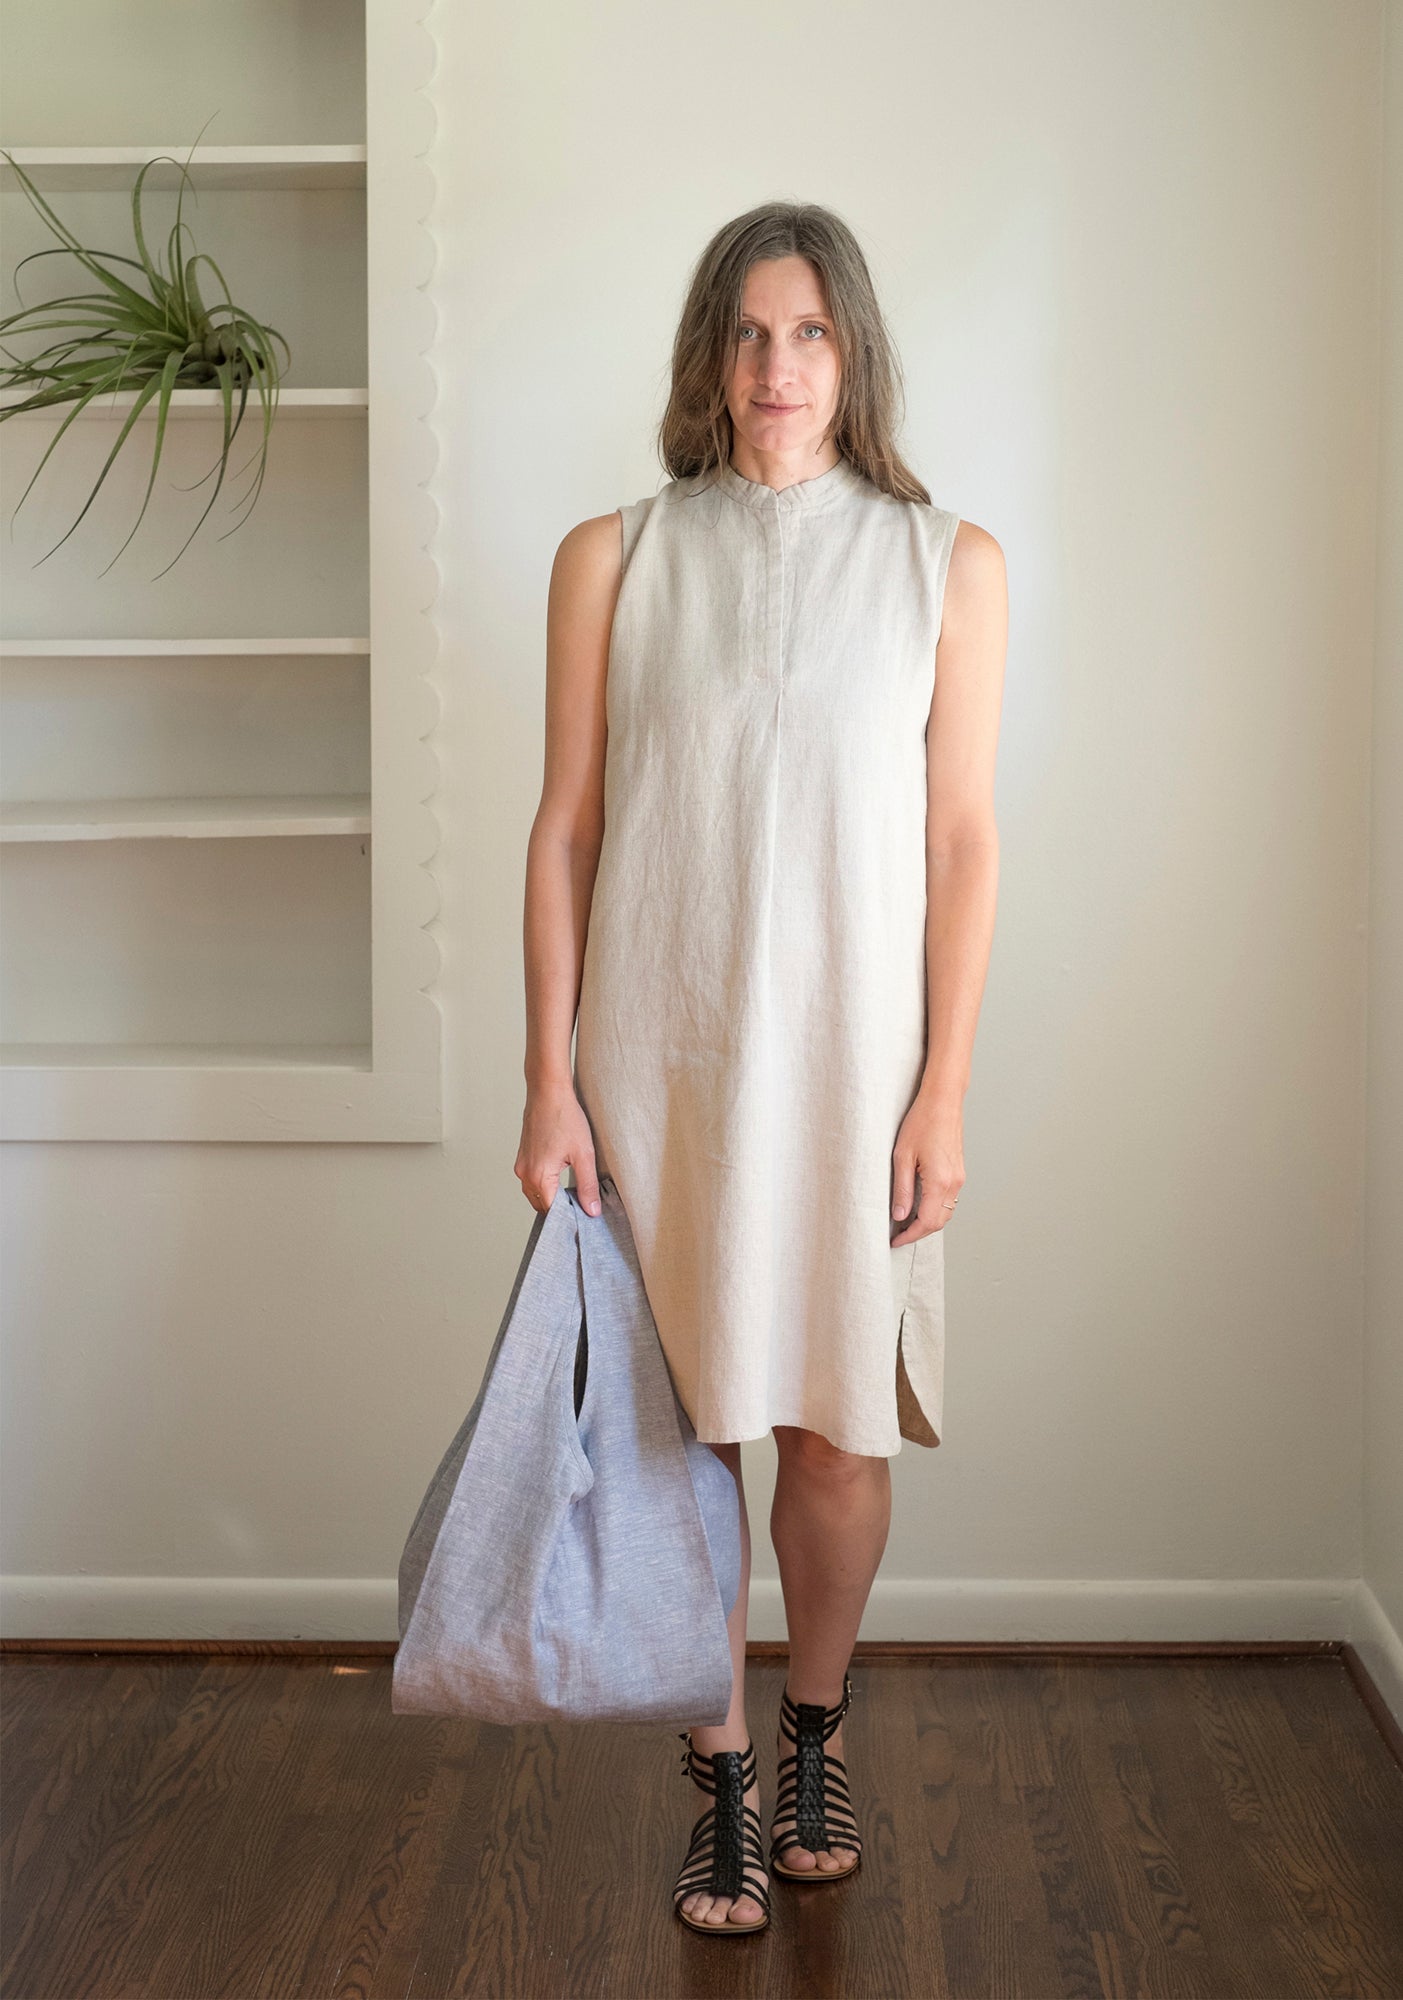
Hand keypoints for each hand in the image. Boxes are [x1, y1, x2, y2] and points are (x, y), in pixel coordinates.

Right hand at [515, 1081, 602, 1215]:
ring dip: (552, 1197)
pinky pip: (532, 1181)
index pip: (551, 1213)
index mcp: (539, 1177)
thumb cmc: (564, 1117)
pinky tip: (562, 1177)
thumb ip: (587, 1186)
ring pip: (536, 1194)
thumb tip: (591, 1211)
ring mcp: (521, 1165)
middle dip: (560, 1210)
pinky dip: (546, 1185)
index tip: (583, 1218)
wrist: (548, 1091)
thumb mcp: (584, 1154)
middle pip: (542, 1206)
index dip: (568, 1218)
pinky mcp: (522, 1157)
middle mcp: (525, 1174)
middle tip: (582, 1206)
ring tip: (574, 1191)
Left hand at [890, 1097, 964, 1246]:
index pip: (927, 1222)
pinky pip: (949, 1200)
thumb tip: (900, 1216)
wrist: (943, 1101)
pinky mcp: (959, 1172)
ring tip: (906, 1222)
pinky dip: (935, 1209)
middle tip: (898, 1234)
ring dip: (927, 1222)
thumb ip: (902, 1190)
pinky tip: (919, 1205)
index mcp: (939, 1182)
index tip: (896, 1240)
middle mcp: (954, 1183)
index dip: (910, 1235)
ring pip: (946, 1212)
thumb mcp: (902, 1157)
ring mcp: (959, 1178)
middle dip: (919, 1232)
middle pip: (939, 1222)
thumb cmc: (921, 1122)